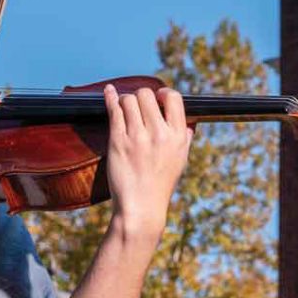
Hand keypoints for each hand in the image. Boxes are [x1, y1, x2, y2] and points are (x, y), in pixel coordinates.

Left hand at [103, 84, 192, 238]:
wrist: (141, 206)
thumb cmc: (160, 185)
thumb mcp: (180, 162)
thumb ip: (185, 140)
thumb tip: (188, 126)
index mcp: (178, 136)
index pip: (174, 97)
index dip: (163, 92)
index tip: (156, 96)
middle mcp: (159, 133)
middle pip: (147, 95)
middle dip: (140, 96)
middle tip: (136, 105)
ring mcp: (138, 137)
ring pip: (129, 100)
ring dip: (124, 100)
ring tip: (123, 106)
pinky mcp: (118, 142)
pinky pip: (113, 111)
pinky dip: (110, 97)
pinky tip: (108, 91)